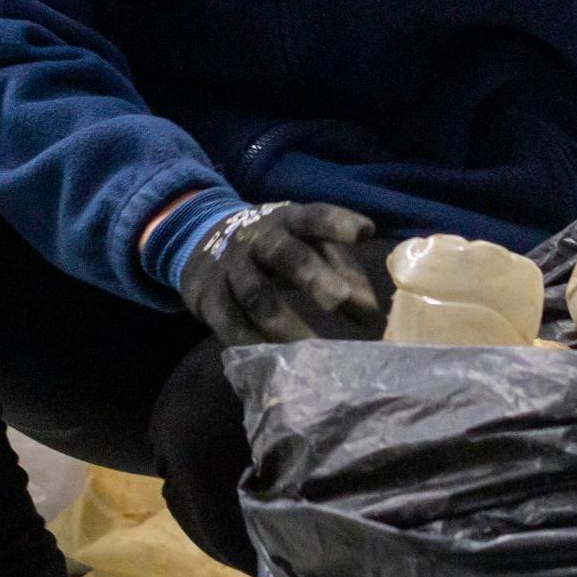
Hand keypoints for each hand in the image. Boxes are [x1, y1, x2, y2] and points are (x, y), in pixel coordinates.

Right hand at [178, 202, 380, 345]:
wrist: (204, 244)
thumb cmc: (278, 251)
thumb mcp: (308, 248)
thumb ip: (342, 273)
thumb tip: (372, 315)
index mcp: (289, 221)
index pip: (314, 217)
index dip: (337, 222)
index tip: (364, 233)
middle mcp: (257, 240)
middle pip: (283, 254)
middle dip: (311, 275)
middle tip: (338, 300)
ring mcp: (230, 267)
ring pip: (255, 294)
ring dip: (282, 322)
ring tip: (311, 347)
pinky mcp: (209, 296)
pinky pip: (228, 321)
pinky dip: (250, 340)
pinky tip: (272, 359)